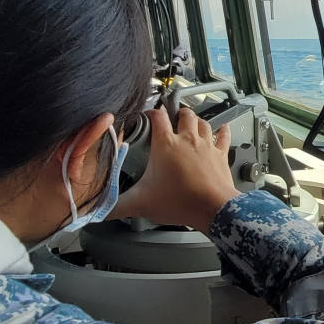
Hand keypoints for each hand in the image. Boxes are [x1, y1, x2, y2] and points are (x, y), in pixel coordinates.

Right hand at [111, 108, 240, 230]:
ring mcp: (206, 146)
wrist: (212, 208)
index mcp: (166, 145)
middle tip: (174, 115)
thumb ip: (116, 206)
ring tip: (192, 120)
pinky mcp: (221, 155)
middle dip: (178, 113)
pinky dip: (223, 130)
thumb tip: (99, 211)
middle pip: (184, 115)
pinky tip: (224, 127)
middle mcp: (187, 140)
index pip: (157, 117)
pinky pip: (224, 137)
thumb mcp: (141, 203)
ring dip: (197, 120)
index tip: (148, 114)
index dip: (151, 112)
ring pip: (203, 123)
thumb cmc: (179, 202)